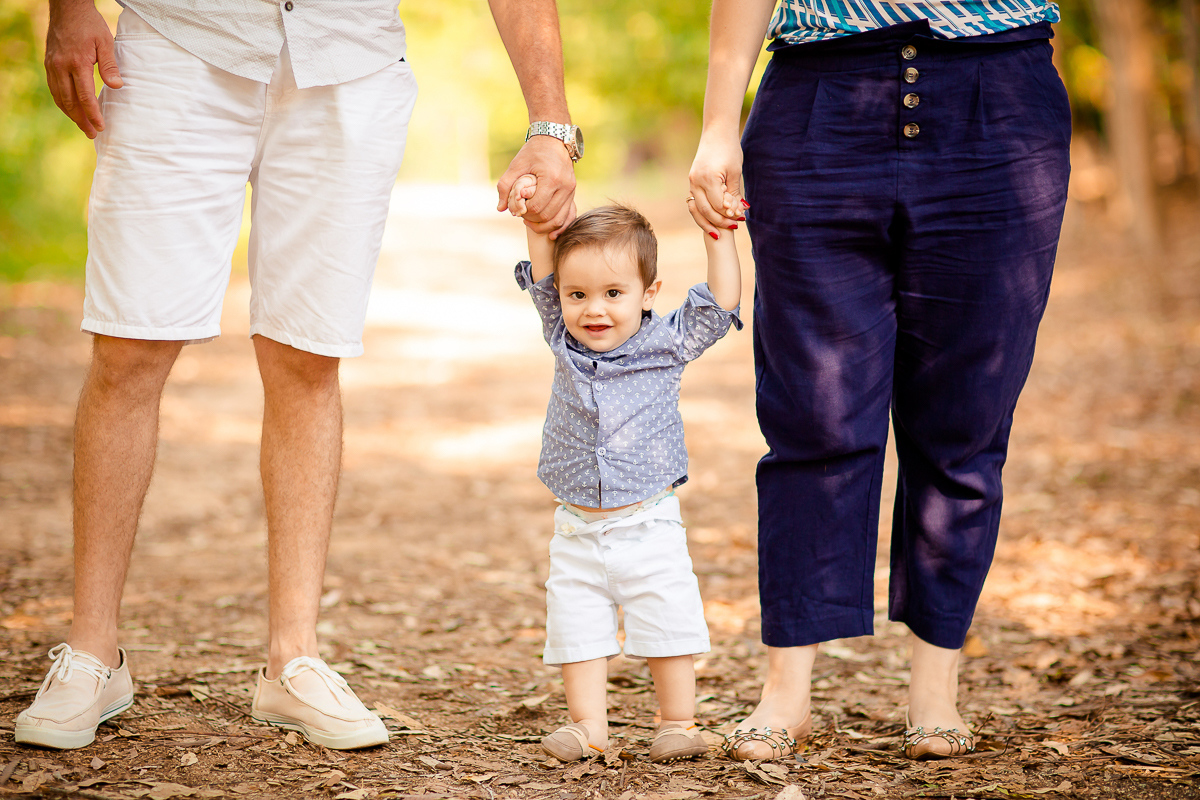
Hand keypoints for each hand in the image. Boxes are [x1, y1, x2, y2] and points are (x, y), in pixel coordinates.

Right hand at [45, 0, 123, 138]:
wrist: (67, 8)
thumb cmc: (89, 25)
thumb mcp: (105, 42)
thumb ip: (110, 66)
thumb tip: (117, 87)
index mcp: (77, 63)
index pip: (85, 96)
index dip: (93, 114)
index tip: (100, 127)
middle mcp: (61, 67)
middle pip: (70, 101)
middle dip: (81, 120)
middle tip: (92, 134)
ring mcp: (52, 66)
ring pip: (59, 97)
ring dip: (71, 114)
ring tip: (83, 126)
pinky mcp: (49, 64)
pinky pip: (54, 88)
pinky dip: (63, 102)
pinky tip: (71, 109)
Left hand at [497, 135, 575, 237]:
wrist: (554, 140)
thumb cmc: (533, 152)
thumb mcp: (516, 165)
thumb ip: (505, 186)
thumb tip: (501, 208)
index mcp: (551, 178)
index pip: (536, 207)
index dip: (524, 212)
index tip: (516, 208)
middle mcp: (565, 186)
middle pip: (547, 215)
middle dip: (532, 219)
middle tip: (521, 216)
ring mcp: (571, 190)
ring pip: (559, 219)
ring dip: (544, 225)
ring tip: (530, 223)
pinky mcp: (573, 193)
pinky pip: (569, 216)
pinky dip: (561, 227)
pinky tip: (551, 235)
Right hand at [687, 130, 746, 239]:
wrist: (716, 132)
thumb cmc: (729, 150)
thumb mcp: (735, 172)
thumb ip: (734, 194)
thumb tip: (739, 212)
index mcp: (708, 178)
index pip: (717, 205)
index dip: (729, 214)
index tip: (741, 219)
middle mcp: (696, 182)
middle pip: (705, 211)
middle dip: (720, 221)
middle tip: (735, 226)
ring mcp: (691, 183)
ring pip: (697, 210)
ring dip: (708, 222)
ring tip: (720, 232)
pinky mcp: (692, 182)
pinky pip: (695, 203)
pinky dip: (703, 213)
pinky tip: (713, 220)